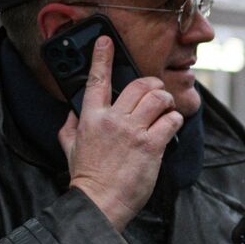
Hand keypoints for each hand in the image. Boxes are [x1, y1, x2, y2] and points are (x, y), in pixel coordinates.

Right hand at [60, 36, 180, 230]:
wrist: (99, 202)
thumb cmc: (86, 178)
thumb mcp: (69, 148)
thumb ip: (70, 126)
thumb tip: (71, 111)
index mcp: (90, 118)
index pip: (96, 79)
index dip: (101, 56)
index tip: (105, 41)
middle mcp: (112, 120)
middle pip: (138, 85)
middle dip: (152, 84)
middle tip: (156, 91)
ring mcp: (133, 132)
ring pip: (158, 99)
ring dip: (166, 101)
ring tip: (166, 109)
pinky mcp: (151, 145)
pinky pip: (171, 120)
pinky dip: (175, 120)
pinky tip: (170, 126)